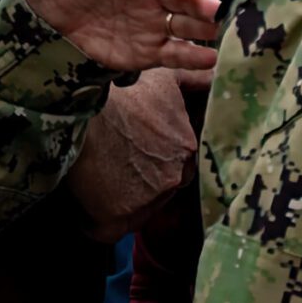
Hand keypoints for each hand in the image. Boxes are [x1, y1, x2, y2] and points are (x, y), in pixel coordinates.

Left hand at [18, 0, 219, 72]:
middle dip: (201, 1)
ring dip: (206, 28)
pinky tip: (210, 61)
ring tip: (225, 36)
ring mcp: (151, 21)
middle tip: (217, 12)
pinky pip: (175, 53)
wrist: (39, 25)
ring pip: (187, 23)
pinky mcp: (147, 51)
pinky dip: (193, 57)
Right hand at [66, 68, 195, 240]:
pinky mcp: (116, 222)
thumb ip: (193, 80)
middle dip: (140, 180)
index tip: (134, 149)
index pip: (175, 164)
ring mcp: (146, 204)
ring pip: (133, 209)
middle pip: (158, 189)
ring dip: (117, 198)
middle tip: (114, 162)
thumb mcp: (162, 79)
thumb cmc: (122, 93)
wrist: (85, 113)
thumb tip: (216, 74)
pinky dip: (95, 218)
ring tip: (94, 177)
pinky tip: (86, 203)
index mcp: (186, 150)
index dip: (153, 158)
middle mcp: (172, 180)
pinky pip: (107, 228)